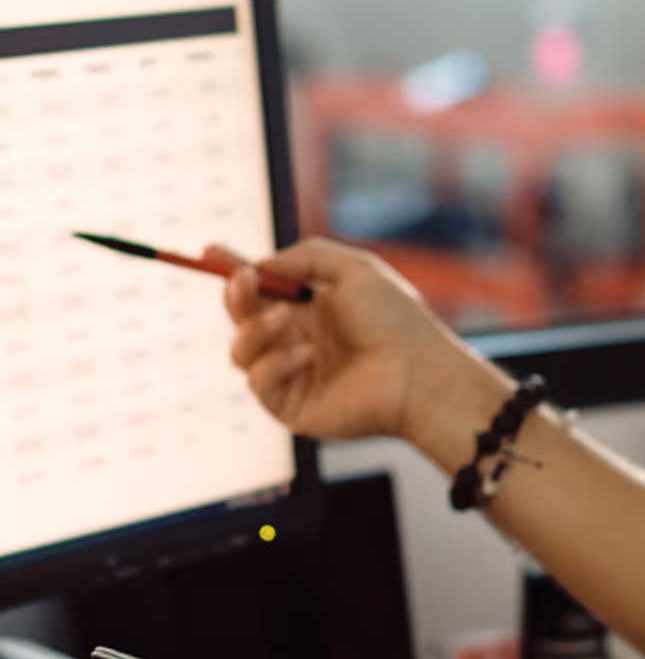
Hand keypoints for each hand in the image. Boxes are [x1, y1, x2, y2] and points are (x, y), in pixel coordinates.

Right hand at [218, 238, 470, 444]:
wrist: (420, 374)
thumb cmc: (397, 321)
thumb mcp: (355, 269)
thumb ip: (305, 257)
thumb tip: (261, 264)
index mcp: (312, 309)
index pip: (262, 289)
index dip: (234, 272)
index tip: (211, 251)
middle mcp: (298, 341)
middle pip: (242, 318)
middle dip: (235, 296)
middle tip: (242, 280)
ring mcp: (293, 376)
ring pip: (241, 352)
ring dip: (254, 331)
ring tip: (286, 319)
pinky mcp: (292, 407)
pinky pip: (258, 384)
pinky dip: (275, 365)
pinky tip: (308, 356)